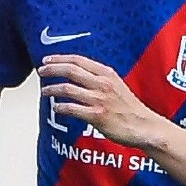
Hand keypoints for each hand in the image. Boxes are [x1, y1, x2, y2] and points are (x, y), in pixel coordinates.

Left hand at [38, 54, 168, 149]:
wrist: (143, 126)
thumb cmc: (129, 108)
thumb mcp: (116, 85)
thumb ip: (98, 78)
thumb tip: (77, 74)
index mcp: (107, 74)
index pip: (78, 60)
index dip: (60, 59)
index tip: (47, 60)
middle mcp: (102, 84)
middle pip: (70, 70)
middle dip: (52, 69)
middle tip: (41, 71)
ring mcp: (99, 99)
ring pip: (67, 89)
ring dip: (52, 89)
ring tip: (45, 91)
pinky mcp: (96, 116)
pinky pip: (71, 109)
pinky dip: (60, 107)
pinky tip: (55, 108)